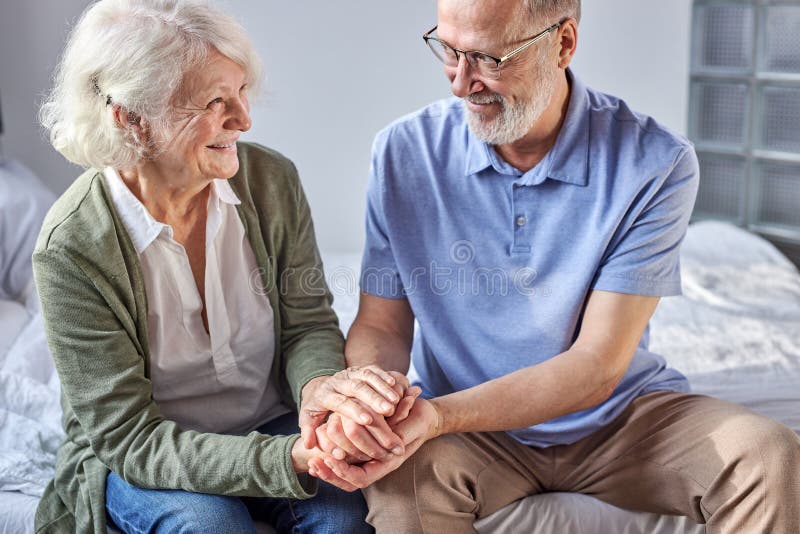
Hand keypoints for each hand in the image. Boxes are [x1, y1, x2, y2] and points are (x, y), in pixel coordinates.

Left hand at [299, 366, 409, 449]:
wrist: (319, 387)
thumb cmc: (317, 409)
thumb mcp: (308, 420)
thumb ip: (308, 432)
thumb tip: (309, 445)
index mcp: (324, 395)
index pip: (340, 402)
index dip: (354, 410)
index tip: (368, 420)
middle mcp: (337, 381)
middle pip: (356, 387)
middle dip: (373, 398)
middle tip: (388, 410)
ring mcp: (348, 373)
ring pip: (366, 376)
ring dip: (382, 387)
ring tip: (396, 400)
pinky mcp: (358, 369)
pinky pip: (372, 368)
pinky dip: (383, 375)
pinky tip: (395, 384)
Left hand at [308, 398, 441, 490]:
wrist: (425, 416)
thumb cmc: (421, 418)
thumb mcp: (415, 423)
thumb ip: (402, 433)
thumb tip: (392, 444)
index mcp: (389, 462)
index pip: (362, 478)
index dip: (345, 471)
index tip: (330, 460)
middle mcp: (379, 463)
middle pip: (351, 481)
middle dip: (332, 474)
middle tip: (315, 463)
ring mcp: (373, 458)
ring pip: (347, 475)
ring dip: (329, 471)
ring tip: (313, 462)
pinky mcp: (366, 448)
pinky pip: (348, 462)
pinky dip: (331, 459)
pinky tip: (317, 451)